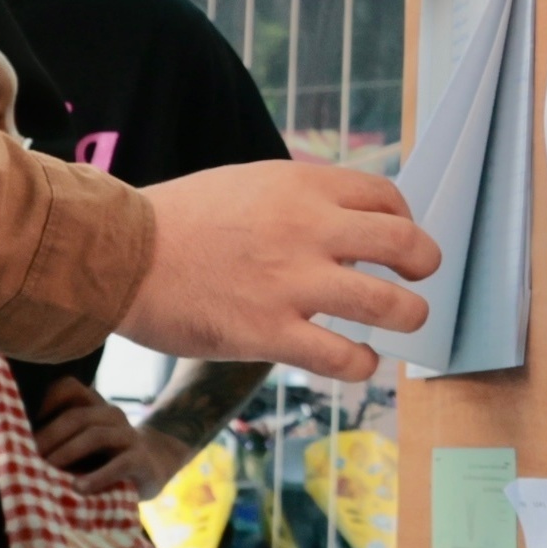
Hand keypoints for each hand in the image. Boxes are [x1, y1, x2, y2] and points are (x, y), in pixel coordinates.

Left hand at [26, 377, 172, 499]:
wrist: (155, 464)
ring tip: (47, 471)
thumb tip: (16, 452)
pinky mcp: (141, 459)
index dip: (46, 401)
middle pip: (76, 416)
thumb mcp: (84, 442)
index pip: (69, 388)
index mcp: (93, 406)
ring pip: (95, 435)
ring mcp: (128, 435)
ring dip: (67, 453)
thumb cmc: (105, 456)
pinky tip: (79, 488)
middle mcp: (111, 414)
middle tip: (27, 458)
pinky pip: (120, 463)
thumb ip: (61, 440)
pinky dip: (97, 476)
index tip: (24, 424)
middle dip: (49, 437)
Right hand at [128, 157, 438, 378]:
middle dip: (425, 262)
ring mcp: (292, 284)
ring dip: (409, 315)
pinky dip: (362, 363)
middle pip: (404, 244)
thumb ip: (298, 199)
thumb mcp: (248, 183)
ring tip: (404, 320)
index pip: (385, 197)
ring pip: (389, 305)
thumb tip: (343, 220)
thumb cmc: (179, 219)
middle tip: (420, 276)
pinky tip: (357, 360)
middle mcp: (308, 230)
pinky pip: (342, 358)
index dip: (404, 219)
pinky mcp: (270, 333)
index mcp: (302, 186)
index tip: (396, 238)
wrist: (121, 254)